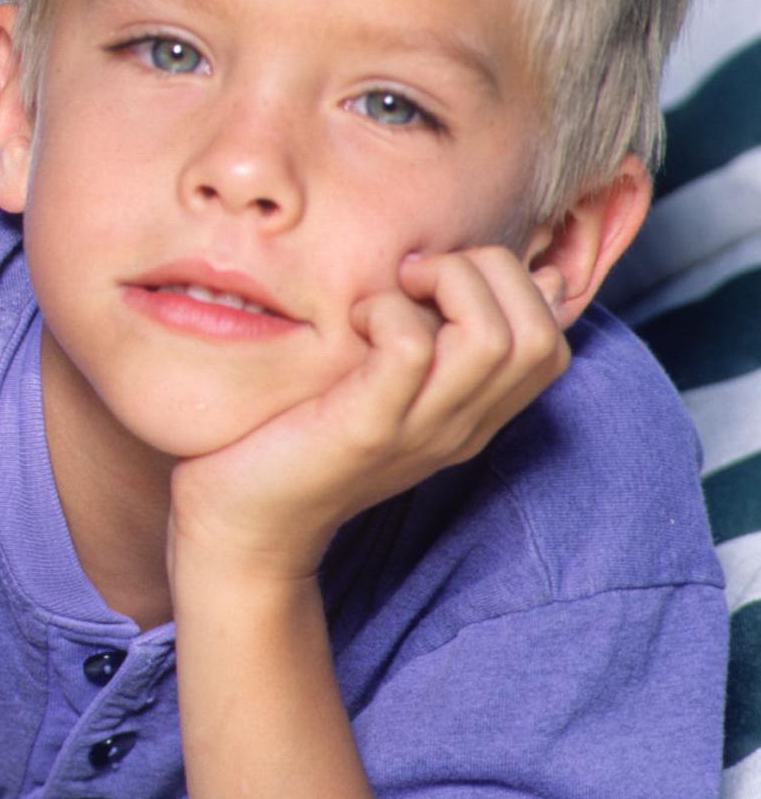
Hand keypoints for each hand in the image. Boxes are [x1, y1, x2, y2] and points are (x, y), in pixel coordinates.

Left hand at [170, 245, 569, 589]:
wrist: (247, 526)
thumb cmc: (304, 437)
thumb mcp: (388, 387)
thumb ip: (435, 343)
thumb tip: (518, 285)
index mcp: (473, 414)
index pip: (552, 344)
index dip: (512, 285)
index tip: (438, 277)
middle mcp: (463, 426)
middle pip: (537, 336)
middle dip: (487, 272)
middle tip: (415, 275)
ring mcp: (421, 430)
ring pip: (493, 339)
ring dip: (445, 284)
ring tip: (392, 290)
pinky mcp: (368, 428)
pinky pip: (411, 348)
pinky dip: (386, 311)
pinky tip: (351, 320)